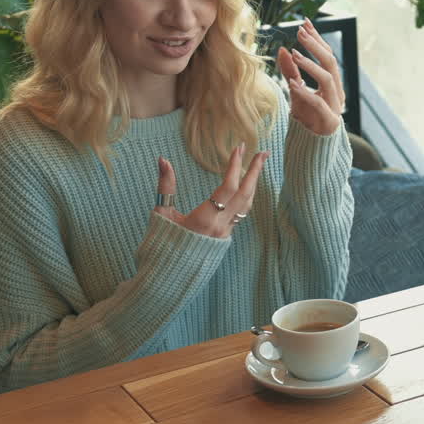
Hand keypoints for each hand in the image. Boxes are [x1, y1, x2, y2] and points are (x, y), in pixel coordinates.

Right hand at [154, 144, 268, 237]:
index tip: (239, 148)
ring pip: (246, 205)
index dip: (235, 166)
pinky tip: (246, 187)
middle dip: (255, 172)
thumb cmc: (161, 244)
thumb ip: (165, 186)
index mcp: (204, 219)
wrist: (168, 275)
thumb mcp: (161, 214)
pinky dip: (246, 197)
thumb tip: (164, 160)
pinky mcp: (225, 238)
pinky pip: (241, 214)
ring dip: (253, 183)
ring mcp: (225, 233)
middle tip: (262, 152)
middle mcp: (220, 227)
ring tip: (258, 165)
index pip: (227, 187)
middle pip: (245, 194)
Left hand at [277, 18, 344, 135]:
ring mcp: (335, 105)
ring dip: (310, 65)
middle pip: (331, 62)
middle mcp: (337, 91)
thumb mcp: (296, 90)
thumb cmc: (307, 117)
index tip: (305, 22)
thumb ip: (291, 71)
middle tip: (299, 31)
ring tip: (294, 54)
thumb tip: (282, 49)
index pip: (328, 55)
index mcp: (333, 82)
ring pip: (328, 78)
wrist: (313, 146)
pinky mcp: (329, 120)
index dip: (318, 38)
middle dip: (316, 45)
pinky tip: (292, 83)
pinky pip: (318, 102)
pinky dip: (305, 92)